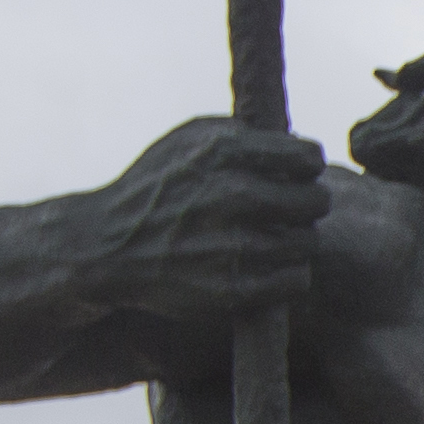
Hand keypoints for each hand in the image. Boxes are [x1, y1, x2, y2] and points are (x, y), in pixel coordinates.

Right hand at [88, 118, 327, 329]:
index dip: (306, 167)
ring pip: (308, 242)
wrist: (106, 245)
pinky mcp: (233, 289)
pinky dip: (287, 273)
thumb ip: (243, 134)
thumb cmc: (157, 187)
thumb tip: (297, 141)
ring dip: (294, 240)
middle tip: (287, 210)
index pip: (308, 157)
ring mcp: (232, 245)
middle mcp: (230, 196)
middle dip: (306, 204)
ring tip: (267, 237)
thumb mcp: (188, 140)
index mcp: (222, 153)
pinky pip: (296, 279)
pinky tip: (264, 264)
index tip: (294, 176)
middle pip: (317, 201)